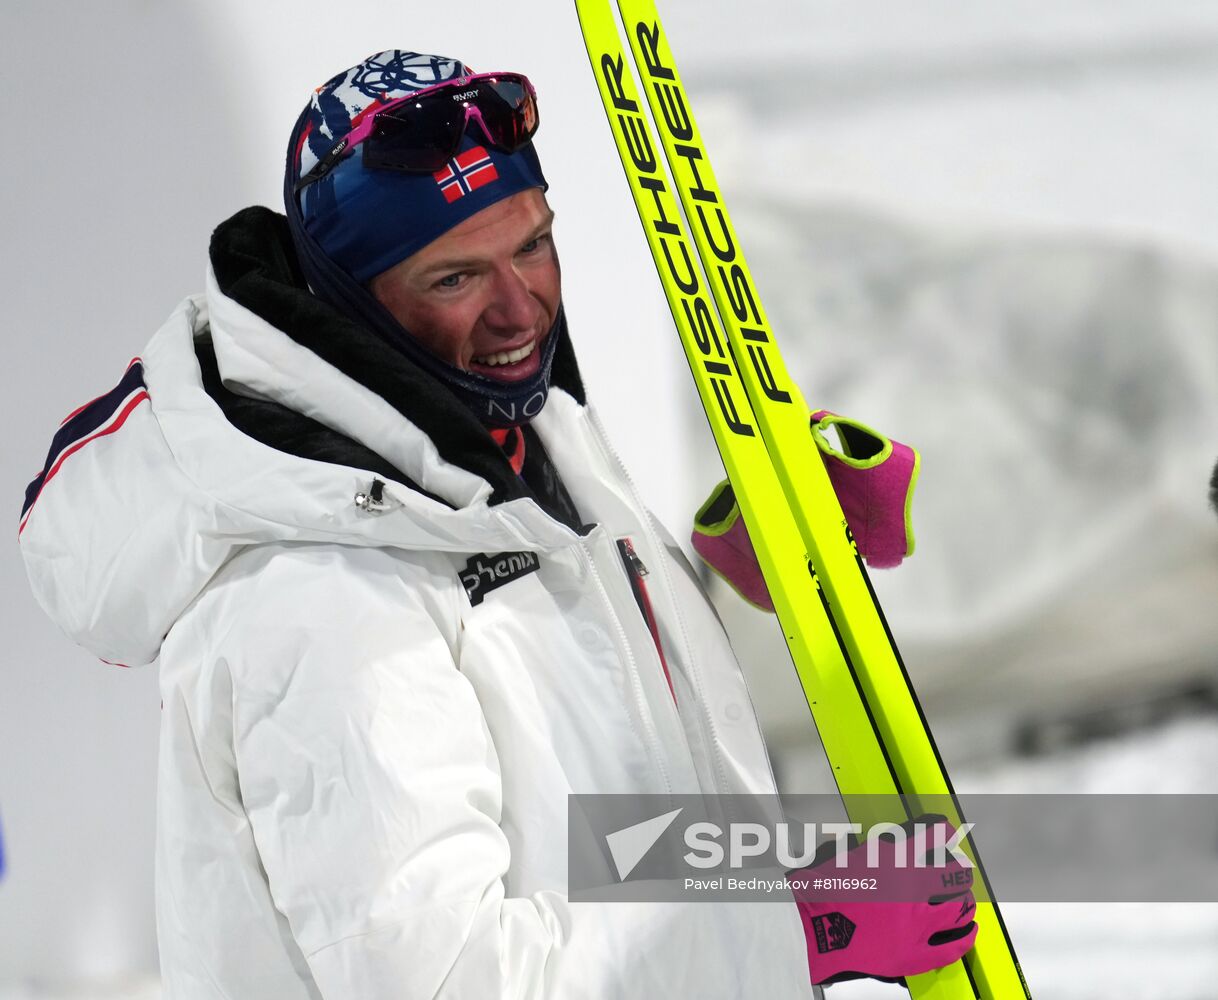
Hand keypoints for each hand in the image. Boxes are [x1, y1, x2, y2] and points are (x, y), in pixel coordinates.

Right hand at [787, 816, 977, 985]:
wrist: (810, 931)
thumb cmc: (821, 892)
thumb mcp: (848, 854)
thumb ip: (875, 847)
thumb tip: (886, 844)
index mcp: (895, 859)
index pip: (934, 836)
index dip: (943, 832)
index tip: (946, 831)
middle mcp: (913, 889)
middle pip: (954, 873)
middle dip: (957, 869)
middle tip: (956, 868)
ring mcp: (917, 925)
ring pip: (958, 908)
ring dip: (963, 900)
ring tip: (963, 899)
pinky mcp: (914, 954)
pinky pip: (952, 946)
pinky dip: (965, 936)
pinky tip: (970, 929)